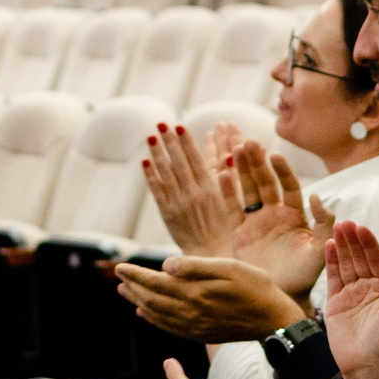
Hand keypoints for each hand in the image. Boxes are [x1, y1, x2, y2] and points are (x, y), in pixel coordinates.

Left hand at [114, 255, 304, 343]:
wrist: (273, 320)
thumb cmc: (255, 287)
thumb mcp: (229, 267)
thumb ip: (196, 266)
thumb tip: (165, 266)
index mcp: (194, 293)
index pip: (155, 283)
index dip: (136, 275)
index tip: (120, 267)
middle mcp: (190, 312)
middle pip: (152, 300)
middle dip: (133, 287)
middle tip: (119, 277)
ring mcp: (195, 326)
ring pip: (157, 315)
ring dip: (139, 303)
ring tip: (126, 293)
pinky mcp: (201, 334)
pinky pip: (169, 328)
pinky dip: (153, 320)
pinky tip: (146, 315)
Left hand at [141, 125, 241, 258]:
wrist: (212, 256)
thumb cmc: (228, 229)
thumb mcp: (233, 202)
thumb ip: (228, 177)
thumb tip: (228, 155)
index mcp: (211, 189)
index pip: (196, 159)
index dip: (186, 142)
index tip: (179, 126)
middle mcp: (193, 194)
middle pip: (178, 162)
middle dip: (169, 141)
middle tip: (161, 123)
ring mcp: (178, 203)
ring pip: (165, 173)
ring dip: (157, 153)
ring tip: (151, 136)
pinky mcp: (168, 214)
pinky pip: (157, 192)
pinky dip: (150, 176)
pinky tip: (145, 161)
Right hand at [227, 144, 330, 296]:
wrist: (281, 297)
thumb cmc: (304, 276)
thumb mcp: (320, 250)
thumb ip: (324, 223)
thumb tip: (316, 195)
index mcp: (295, 215)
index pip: (289, 186)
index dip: (282, 170)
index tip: (275, 155)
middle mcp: (275, 214)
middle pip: (266, 182)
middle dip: (258, 163)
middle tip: (249, 142)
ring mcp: (256, 222)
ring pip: (248, 190)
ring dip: (241, 170)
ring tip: (234, 149)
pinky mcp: (239, 233)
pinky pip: (232, 209)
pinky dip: (227, 192)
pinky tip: (221, 174)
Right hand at [324, 221, 378, 378]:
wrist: (366, 365)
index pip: (377, 259)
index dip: (369, 243)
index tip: (362, 228)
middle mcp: (369, 287)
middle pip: (360, 258)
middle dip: (353, 240)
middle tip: (346, 222)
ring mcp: (352, 293)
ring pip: (346, 264)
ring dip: (342, 246)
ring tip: (337, 228)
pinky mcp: (336, 302)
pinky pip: (333, 278)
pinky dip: (331, 262)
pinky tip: (330, 246)